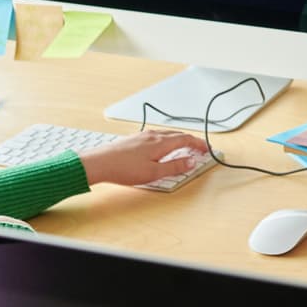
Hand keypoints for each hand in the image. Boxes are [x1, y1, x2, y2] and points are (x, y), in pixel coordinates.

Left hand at [78, 129, 206, 186]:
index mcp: (161, 143)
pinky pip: (156, 136)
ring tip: (183, 147)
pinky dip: (166, 140)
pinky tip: (160, 148)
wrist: (98, 163)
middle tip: (199, 149)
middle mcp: (153, 135)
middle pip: (178, 134)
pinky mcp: (133, 139)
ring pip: (166, 134)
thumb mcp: (154, 173)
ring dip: (178, 140)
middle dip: (191, 141)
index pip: (186, 139)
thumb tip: (191, 162)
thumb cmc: (123, 169)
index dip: (199, 144)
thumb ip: (174, 167)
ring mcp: (142, 135)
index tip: (207, 149)